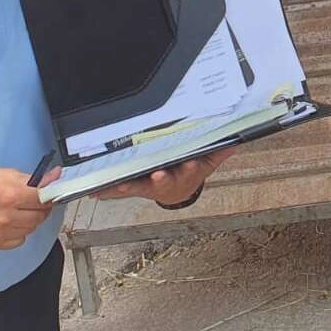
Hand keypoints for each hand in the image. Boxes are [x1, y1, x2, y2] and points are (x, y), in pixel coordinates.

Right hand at [0, 168, 55, 250]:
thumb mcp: (6, 174)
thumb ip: (33, 180)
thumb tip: (55, 178)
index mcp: (11, 195)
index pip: (44, 200)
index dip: (48, 196)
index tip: (48, 195)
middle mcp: (6, 216)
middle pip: (40, 217)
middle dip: (40, 209)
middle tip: (32, 202)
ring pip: (30, 229)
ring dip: (29, 220)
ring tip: (17, 211)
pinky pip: (18, 241)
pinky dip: (18, 232)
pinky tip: (8, 222)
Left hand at [92, 148, 236, 205]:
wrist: (177, 191)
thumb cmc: (190, 170)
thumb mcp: (207, 162)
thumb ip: (219, 151)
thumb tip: (236, 139)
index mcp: (183, 175)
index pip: (186, 172)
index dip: (183, 170)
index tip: (181, 167)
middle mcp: (164, 181)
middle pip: (160, 182)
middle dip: (157, 180)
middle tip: (155, 175)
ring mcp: (146, 185)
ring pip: (136, 187)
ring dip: (125, 187)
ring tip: (115, 185)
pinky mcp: (132, 185)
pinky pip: (117, 188)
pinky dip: (105, 190)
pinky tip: (93, 190)